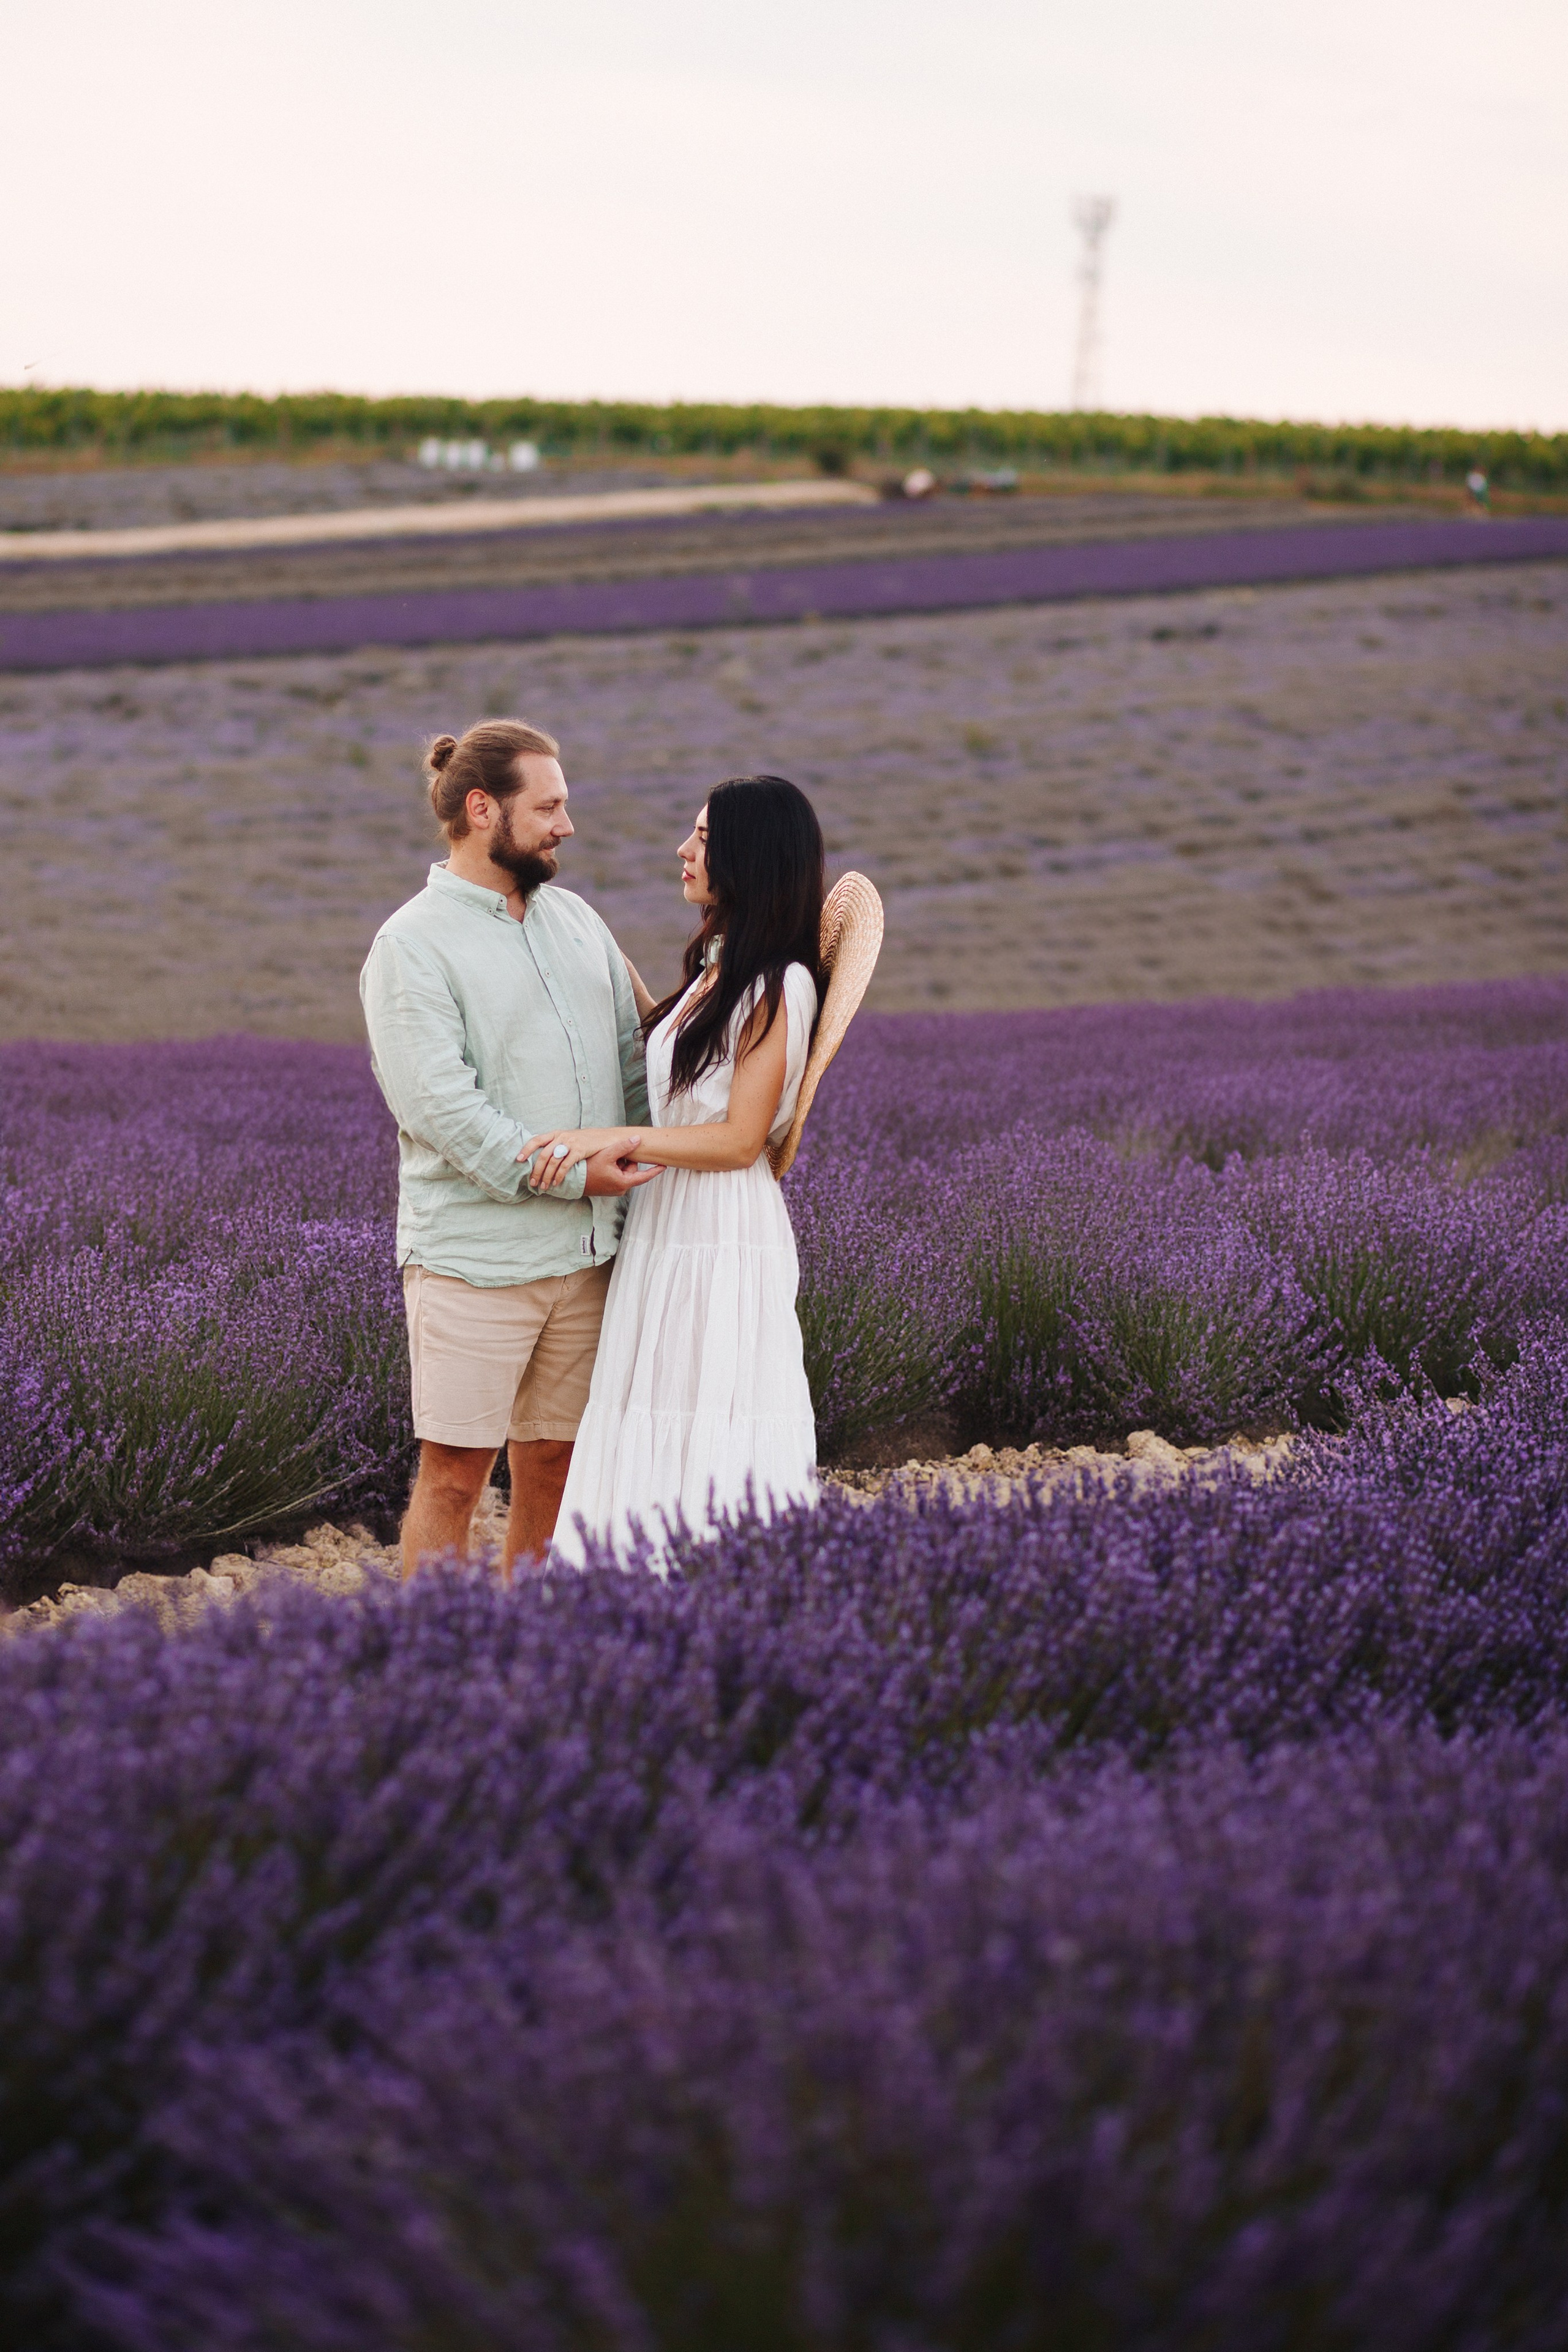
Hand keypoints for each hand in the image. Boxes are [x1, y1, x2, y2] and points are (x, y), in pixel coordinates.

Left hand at [519, 1127, 642, 1192]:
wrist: (606, 1138)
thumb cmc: (586, 1140)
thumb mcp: (569, 1138)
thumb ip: (556, 1144)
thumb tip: (542, 1157)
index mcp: (556, 1133)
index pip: (536, 1140)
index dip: (526, 1149)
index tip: (518, 1160)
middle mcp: (561, 1137)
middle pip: (543, 1155)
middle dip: (536, 1171)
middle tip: (532, 1183)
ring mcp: (570, 1143)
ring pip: (552, 1161)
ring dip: (546, 1176)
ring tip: (543, 1186)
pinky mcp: (579, 1151)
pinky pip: (565, 1165)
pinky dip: (559, 1176)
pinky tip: (556, 1183)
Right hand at [582, 1143, 661, 1196]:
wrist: (571, 1181)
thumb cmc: (588, 1169)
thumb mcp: (607, 1155)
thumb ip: (623, 1147)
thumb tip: (638, 1139)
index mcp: (624, 1183)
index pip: (645, 1176)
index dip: (655, 1170)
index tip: (665, 1165)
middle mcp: (621, 1188)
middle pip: (631, 1170)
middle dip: (625, 1159)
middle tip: (613, 1153)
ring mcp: (614, 1189)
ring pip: (622, 1171)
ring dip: (617, 1162)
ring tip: (605, 1158)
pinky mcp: (607, 1187)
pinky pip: (615, 1174)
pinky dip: (612, 1167)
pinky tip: (602, 1163)